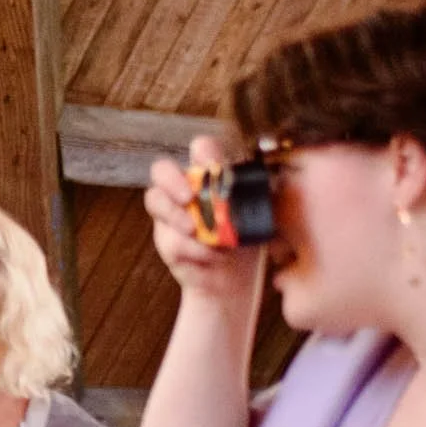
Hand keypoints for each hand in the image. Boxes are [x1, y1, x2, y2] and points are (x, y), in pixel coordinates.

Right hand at [145, 135, 266, 308]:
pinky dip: (193, 249)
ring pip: (156, 201)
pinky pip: (171, 239)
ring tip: (198, 233)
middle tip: (188, 197)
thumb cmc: (247, 238)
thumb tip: (269, 181)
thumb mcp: (257, 214)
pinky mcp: (167, 240)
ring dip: (178, 218)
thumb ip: (254, 196)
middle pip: (161, 169)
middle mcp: (184, 190)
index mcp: (209, 176)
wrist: (234, 278)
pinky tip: (212, 256)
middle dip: (172, 180)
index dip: (204, 152)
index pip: (201, 149)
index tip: (213, 164)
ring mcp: (171, 215)